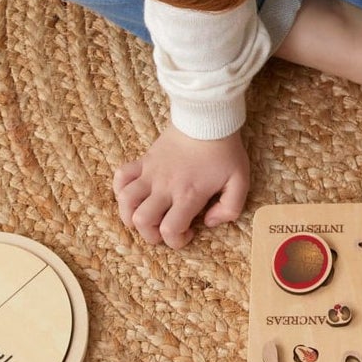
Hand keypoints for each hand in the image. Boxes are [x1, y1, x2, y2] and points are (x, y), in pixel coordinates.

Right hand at [113, 126, 248, 248]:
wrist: (207, 119)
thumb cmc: (225, 151)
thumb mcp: (240, 181)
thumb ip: (230, 208)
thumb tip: (209, 222)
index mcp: (188, 195)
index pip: (170, 231)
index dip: (177, 242)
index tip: (189, 233)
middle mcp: (165, 187)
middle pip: (142, 221)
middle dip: (151, 235)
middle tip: (166, 229)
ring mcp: (151, 173)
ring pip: (125, 201)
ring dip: (130, 216)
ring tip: (144, 216)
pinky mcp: (144, 160)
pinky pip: (121, 176)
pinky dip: (120, 189)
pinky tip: (133, 195)